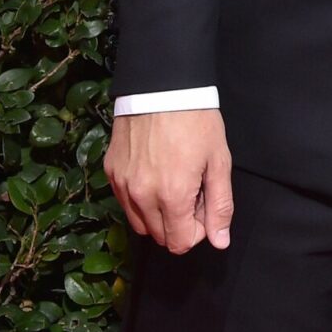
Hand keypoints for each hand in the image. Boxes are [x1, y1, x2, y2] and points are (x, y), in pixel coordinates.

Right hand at [105, 109, 233, 253]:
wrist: (163, 88)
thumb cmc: (196, 122)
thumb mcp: (219, 162)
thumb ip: (220, 205)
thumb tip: (220, 241)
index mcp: (172, 195)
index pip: (179, 243)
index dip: (196, 230)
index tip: (203, 205)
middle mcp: (142, 196)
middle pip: (159, 236)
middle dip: (179, 222)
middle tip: (191, 190)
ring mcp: (123, 185)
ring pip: (140, 223)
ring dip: (159, 214)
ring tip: (174, 182)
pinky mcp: (112, 172)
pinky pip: (125, 202)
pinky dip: (141, 199)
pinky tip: (155, 174)